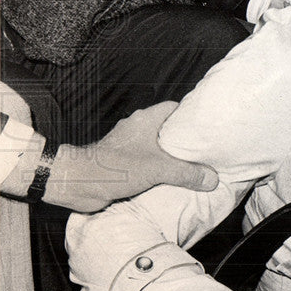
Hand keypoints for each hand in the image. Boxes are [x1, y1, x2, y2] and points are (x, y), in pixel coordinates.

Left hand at [46, 101, 218, 211]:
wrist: (78, 182)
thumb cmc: (114, 167)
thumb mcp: (158, 169)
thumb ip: (187, 173)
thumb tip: (212, 179)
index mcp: (145, 119)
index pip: (174, 108)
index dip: (191, 115)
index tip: (206, 126)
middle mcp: (137, 128)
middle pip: (167, 128)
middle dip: (184, 139)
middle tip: (204, 149)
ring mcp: (128, 145)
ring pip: (156, 146)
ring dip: (170, 156)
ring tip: (191, 166)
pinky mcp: (122, 162)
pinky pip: (146, 161)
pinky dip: (158, 168)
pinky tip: (169, 180)